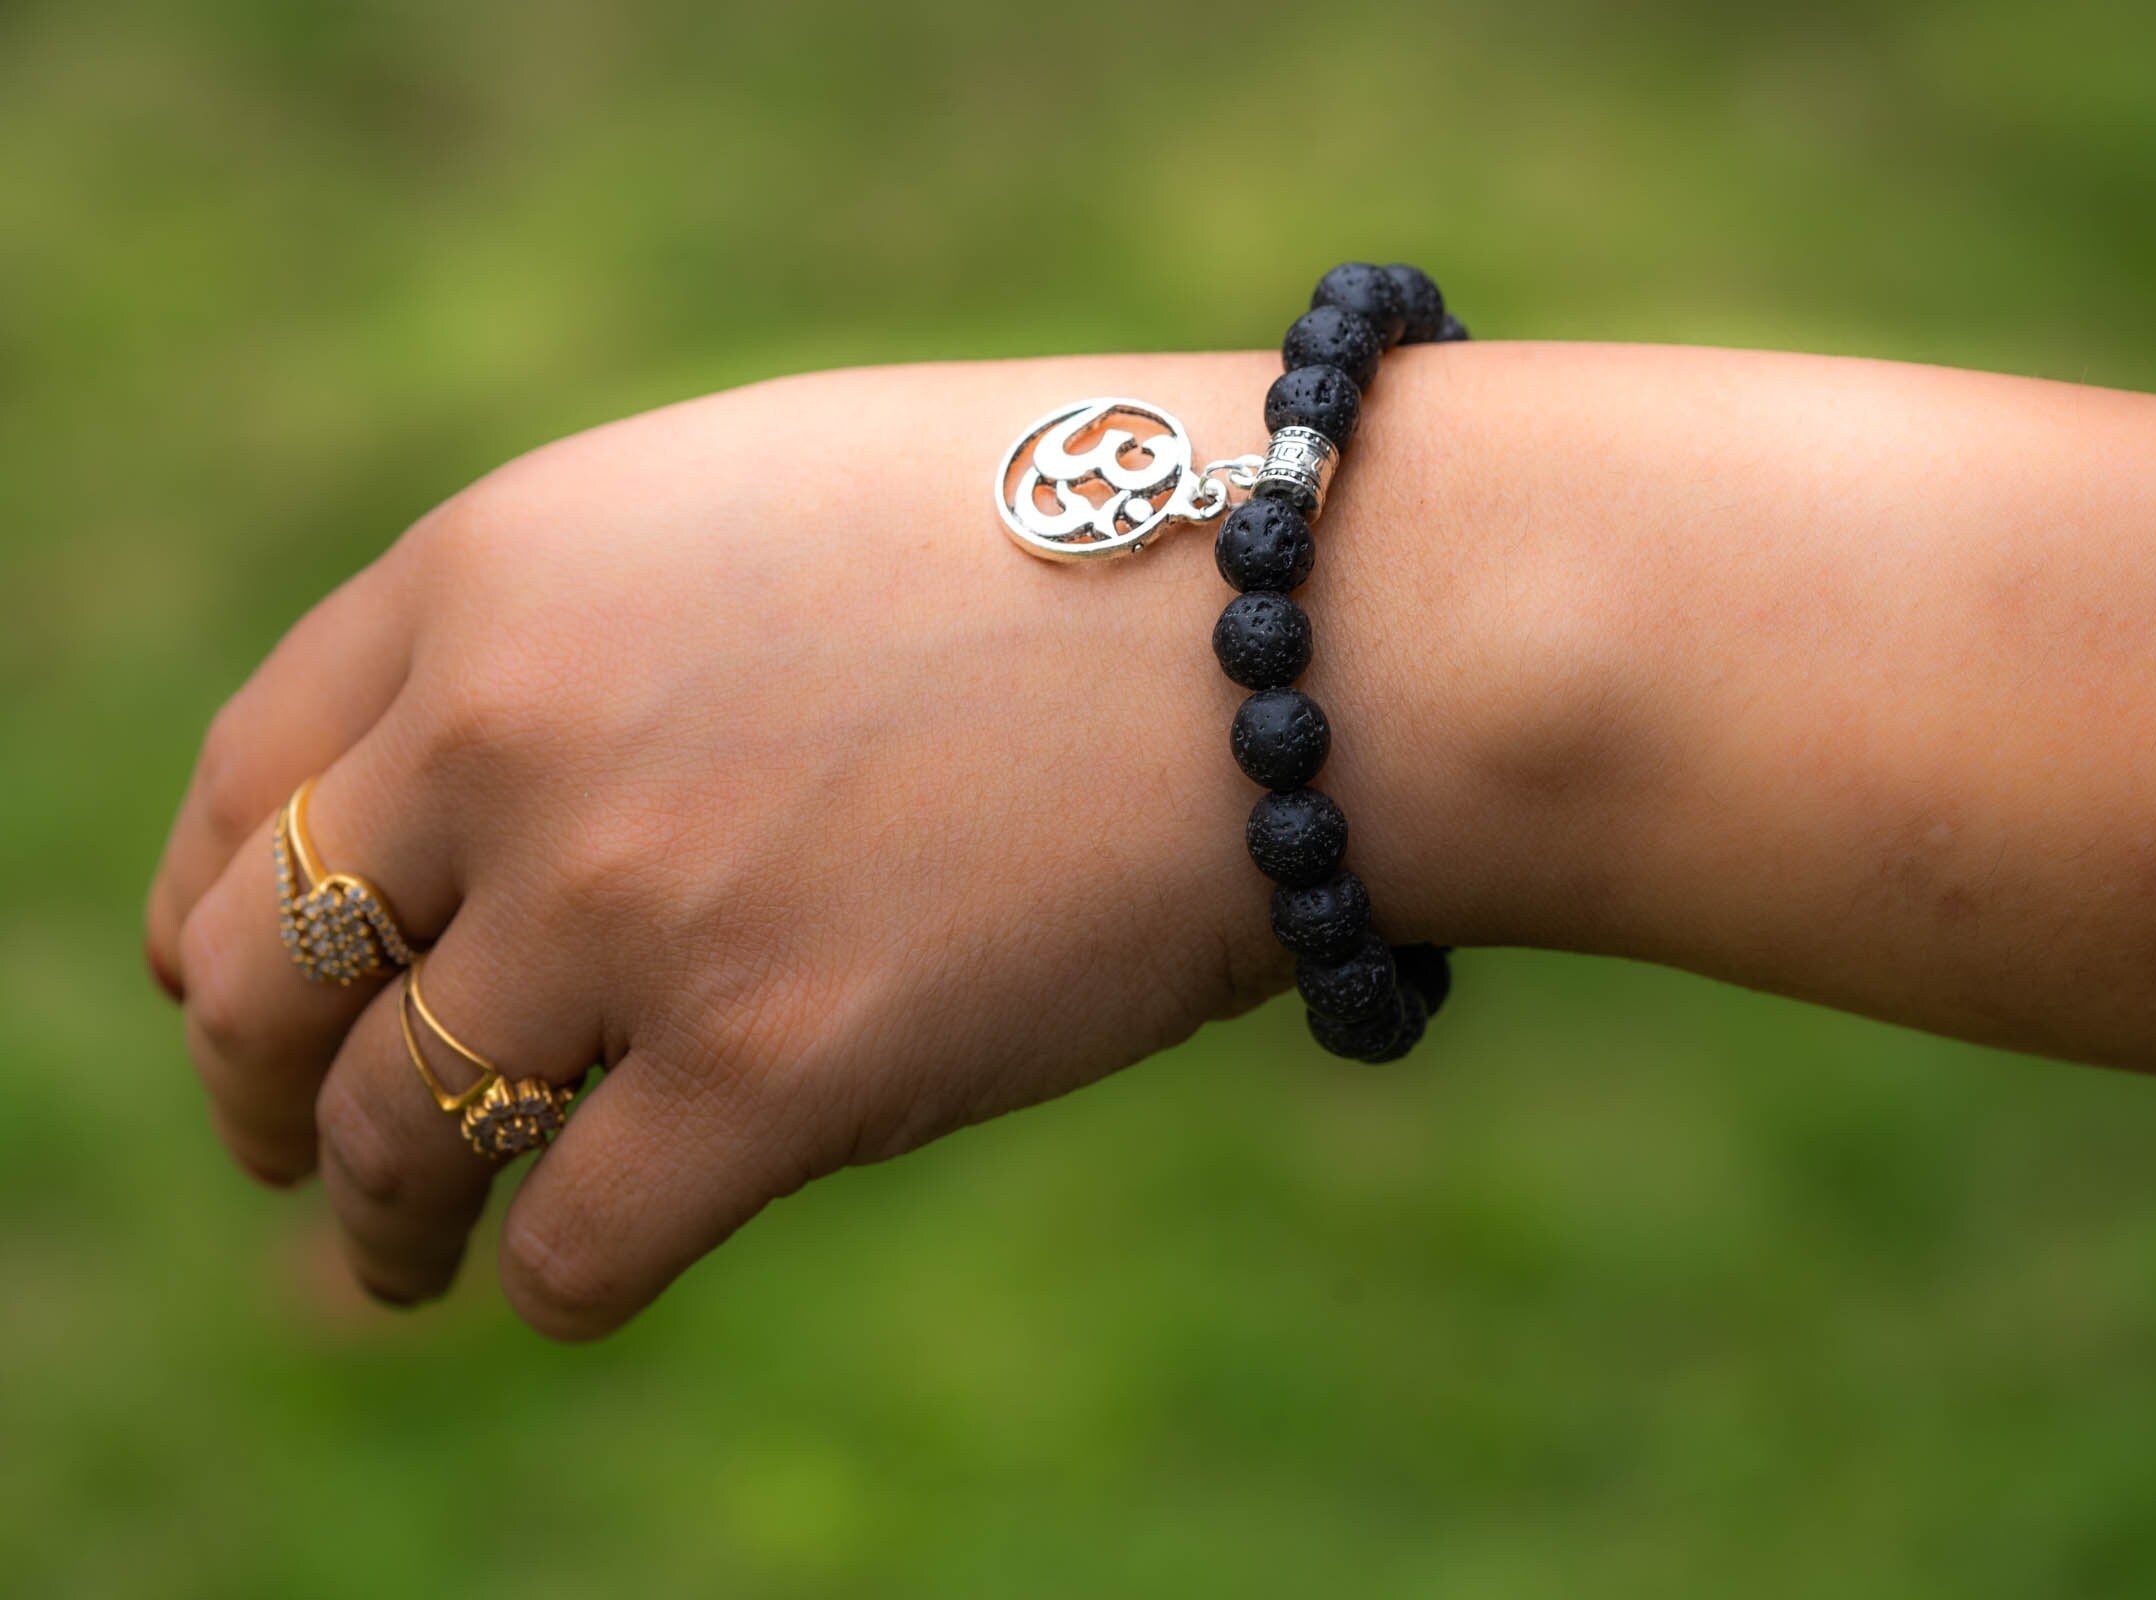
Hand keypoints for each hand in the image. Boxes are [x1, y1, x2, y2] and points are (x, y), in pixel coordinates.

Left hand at [143, 352, 1485, 1336]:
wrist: (1300, 620)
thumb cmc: (1066, 539)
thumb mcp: (751, 508)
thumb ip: (577, 633)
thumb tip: (470, 804)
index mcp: (501, 567)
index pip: (251, 782)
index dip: (214, 917)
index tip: (231, 990)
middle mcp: (522, 737)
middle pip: (272, 977)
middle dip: (259, 1090)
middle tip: (298, 1151)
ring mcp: (642, 911)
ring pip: (399, 1133)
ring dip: (383, 1219)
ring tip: (404, 1258)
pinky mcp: (781, 1075)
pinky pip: (578, 1247)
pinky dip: (554, 1283)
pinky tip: (574, 1277)